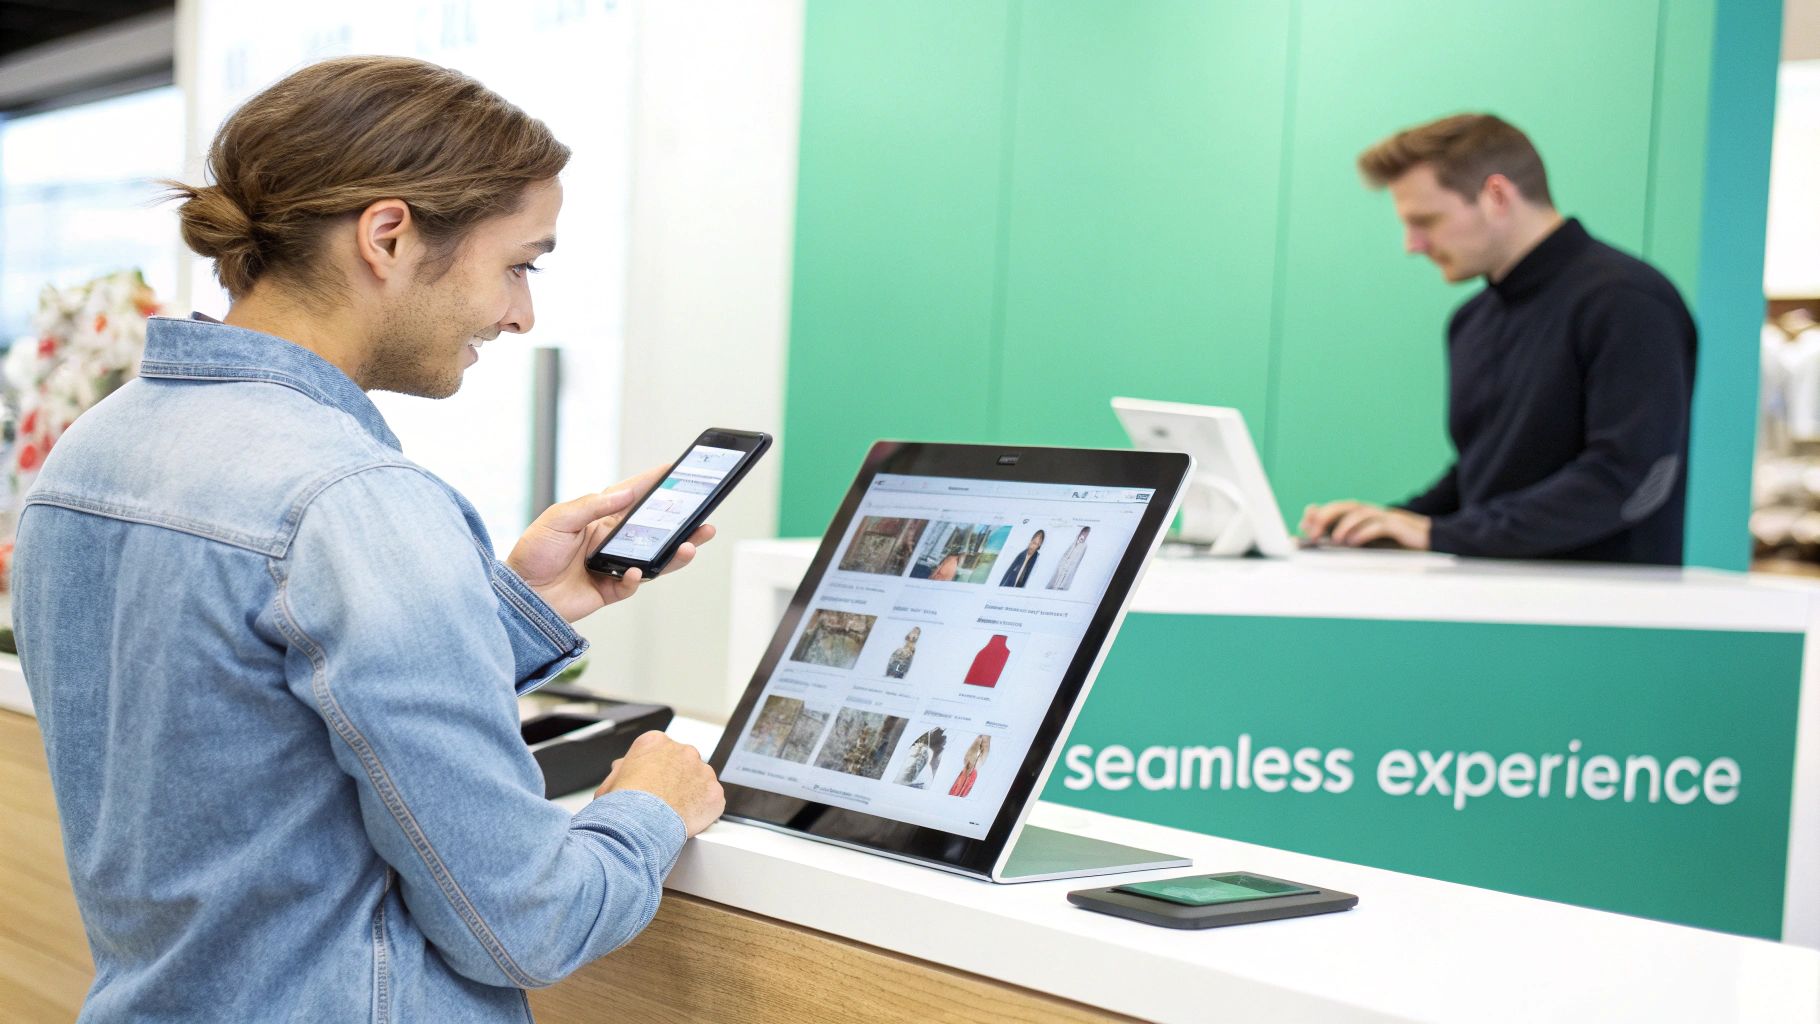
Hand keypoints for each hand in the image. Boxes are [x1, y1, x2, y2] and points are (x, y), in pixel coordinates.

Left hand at [505, 464, 715, 622]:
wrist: (518, 593)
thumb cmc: (533, 552)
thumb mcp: (559, 518)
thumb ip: (593, 505)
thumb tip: (625, 493)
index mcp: (600, 518)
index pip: (634, 496)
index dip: (655, 483)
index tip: (677, 470)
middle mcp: (612, 540)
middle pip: (655, 529)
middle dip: (682, 522)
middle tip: (704, 515)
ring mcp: (614, 565)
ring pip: (655, 558)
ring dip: (675, 552)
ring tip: (692, 543)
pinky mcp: (610, 590)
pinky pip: (632, 584)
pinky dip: (637, 578)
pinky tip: (636, 571)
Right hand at [595, 730, 725, 836]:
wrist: (639, 823)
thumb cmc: (623, 804)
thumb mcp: (611, 781)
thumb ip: (623, 769)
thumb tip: (623, 768)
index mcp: (655, 742)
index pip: (661, 751)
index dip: (657, 770)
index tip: (655, 783)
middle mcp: (682, 751)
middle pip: (684, 763)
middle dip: (678, 779)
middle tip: (666, 800)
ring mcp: (702, 770)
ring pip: (700, 780)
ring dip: (692, 793)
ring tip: (676, 813)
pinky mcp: (714, 791)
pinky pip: (712, 800)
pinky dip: (704, 810)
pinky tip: (688, 819)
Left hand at [1302, 500, 1430, 549]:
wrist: (1431, 540)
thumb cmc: (1398, 541)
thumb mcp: (1370, 540)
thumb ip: (1350, 536)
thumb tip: (1323, 537)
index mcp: (1364, 514)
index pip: (1337, 508)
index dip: (1319, 513)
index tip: (1303, 523)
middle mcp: (1372, 512)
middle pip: (1345, 507)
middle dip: (1326, 517)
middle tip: (1312, 532)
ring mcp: (1385, 517)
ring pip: (1360, 514)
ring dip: (1344, 525)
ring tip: (1334, 539)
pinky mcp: (1397, 526)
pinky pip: (1379, 526)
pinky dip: (1364, 533)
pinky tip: (1354, 542)